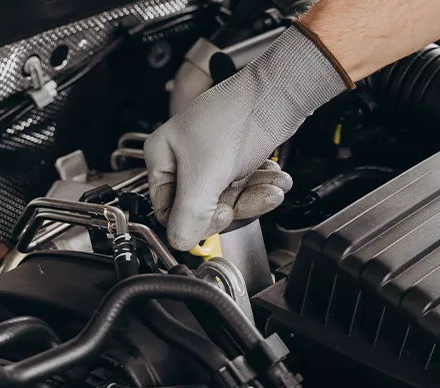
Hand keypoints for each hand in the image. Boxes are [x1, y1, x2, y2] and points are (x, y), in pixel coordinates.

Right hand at [145, 25, 348, 248]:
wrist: (277, 94)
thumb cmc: (235, 117)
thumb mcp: (205, 174)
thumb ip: (189, 214)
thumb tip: (180, 242)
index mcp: (162, 159)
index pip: (168, 211)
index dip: (195, 220)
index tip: (221, 215)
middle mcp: (183, 160)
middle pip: (203, 208)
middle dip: (236, 205)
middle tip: (252, 198)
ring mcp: (210, 160)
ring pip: (229, 199)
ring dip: (255, 196)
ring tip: (272, 186)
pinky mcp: (235, 160)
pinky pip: (245, 188)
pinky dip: (262, 186)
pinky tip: (273, 178)